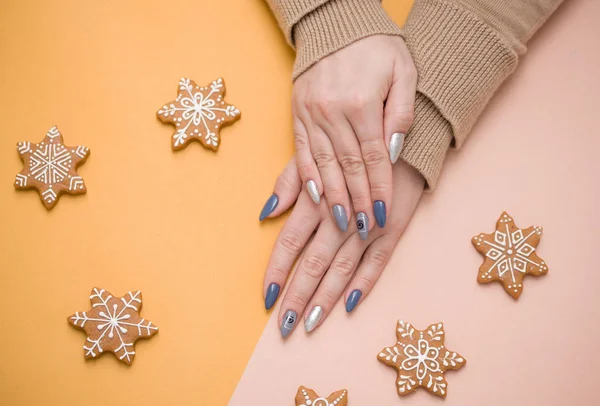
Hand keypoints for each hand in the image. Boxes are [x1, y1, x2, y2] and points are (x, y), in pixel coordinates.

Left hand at [262, 157, 423, 336]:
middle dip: (297, 297)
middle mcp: (339, 217)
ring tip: (310, 324)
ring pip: (342, 269)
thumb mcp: (318, 155)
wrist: (403, 139)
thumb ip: (290, 182)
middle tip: (285, 327)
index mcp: (316, 200)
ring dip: (325, 298)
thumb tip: (265, 212)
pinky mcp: (392, 230)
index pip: (289, 243)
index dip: (276, 271)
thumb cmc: (353, 149)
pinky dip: (363, 284)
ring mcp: (367, 227)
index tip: (266, 297)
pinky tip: (350, 305)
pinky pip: (376, 263)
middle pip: (312, 264)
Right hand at [292, 34, 416, 238]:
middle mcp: (333, 112)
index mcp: (362, 103)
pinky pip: (301, 152)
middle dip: (357, 202)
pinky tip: (313, 199)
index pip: (373, 158)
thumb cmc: (376, 46)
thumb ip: (400, 113)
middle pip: (347, 168)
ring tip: (339, 223)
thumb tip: (393, 152)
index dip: (379, 189)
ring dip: (333, 197)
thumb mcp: (403, 71)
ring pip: (322, 165)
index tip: (382, 216)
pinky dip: (306, 178)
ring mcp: (312, 115)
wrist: (337, 23)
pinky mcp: (298, 114)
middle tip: (362, 229)